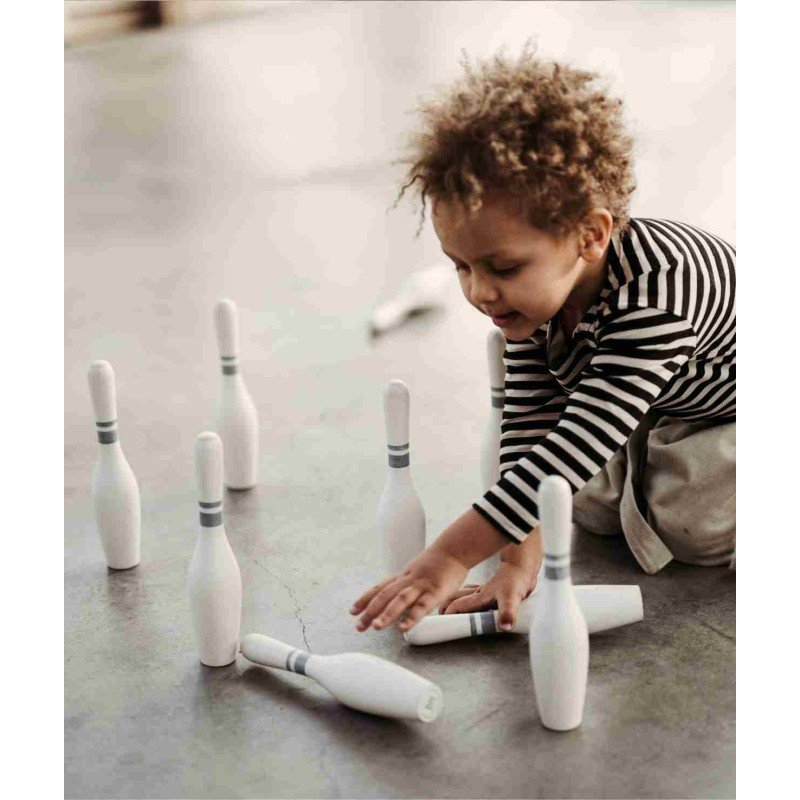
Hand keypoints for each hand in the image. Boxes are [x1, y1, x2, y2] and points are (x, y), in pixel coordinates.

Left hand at [350, 545, 468, 632]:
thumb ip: (405, 584)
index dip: (364, 599)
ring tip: (376, 627)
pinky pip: (422, 606)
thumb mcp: (415, 571)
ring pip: (400, 600)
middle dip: (370, 611)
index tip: (352, 611)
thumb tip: (396, 600)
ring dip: (387, 614)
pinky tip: (403, 628)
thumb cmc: (436, 562)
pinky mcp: (436, 592)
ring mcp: (421, 586)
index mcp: (402, 577)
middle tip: (358, 627)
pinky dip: (412, 618)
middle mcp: (407, 581)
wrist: (454, 549)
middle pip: (384, 596)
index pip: (379, 588)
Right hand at [439, 562, 537, 630]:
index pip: (457, 606)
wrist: (522, 565)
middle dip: (444, 606)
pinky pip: (472, 593)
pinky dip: (466, 597)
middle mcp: (478, 594)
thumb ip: (507, 613)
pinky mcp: (490, 589)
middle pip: (454, 599)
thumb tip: (504, 627)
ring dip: (453, 601)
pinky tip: (468, 598)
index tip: (439, 623)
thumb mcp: (512, 598)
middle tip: (438, 617)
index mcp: (479, 598)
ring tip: (446, 609)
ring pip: (462, 595)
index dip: (447, 614)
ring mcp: (483, 591)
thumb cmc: (516, 580)